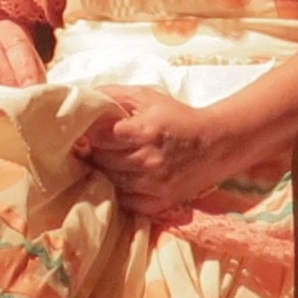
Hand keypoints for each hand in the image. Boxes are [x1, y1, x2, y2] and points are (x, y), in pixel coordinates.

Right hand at [0, 14, 47, 90]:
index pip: (15, 44)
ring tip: (0, 104)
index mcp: (7, 31)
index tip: (30, 87)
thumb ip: (32, 73)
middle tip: (14, 96)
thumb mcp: (26, 59)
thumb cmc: (10, 60)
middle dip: (3, 76)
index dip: (24, 67)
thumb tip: (36, 93)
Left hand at [73, 86, 232, 217]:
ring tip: (110, 161)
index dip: (88, 133)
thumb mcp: (146, 97)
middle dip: (94, 152)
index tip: (87, 131)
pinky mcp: (158, 203)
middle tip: (97, 145)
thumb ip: (112, 94)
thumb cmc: (177, 117)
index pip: (97, 137)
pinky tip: (123, 178)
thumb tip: (83, 99)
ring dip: (104, 172)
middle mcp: (147, 161)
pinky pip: (124, 202)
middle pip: (100, 160)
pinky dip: (119, 191)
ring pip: (109, 182)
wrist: (215, 145)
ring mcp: (152, 186)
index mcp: (143, 131)